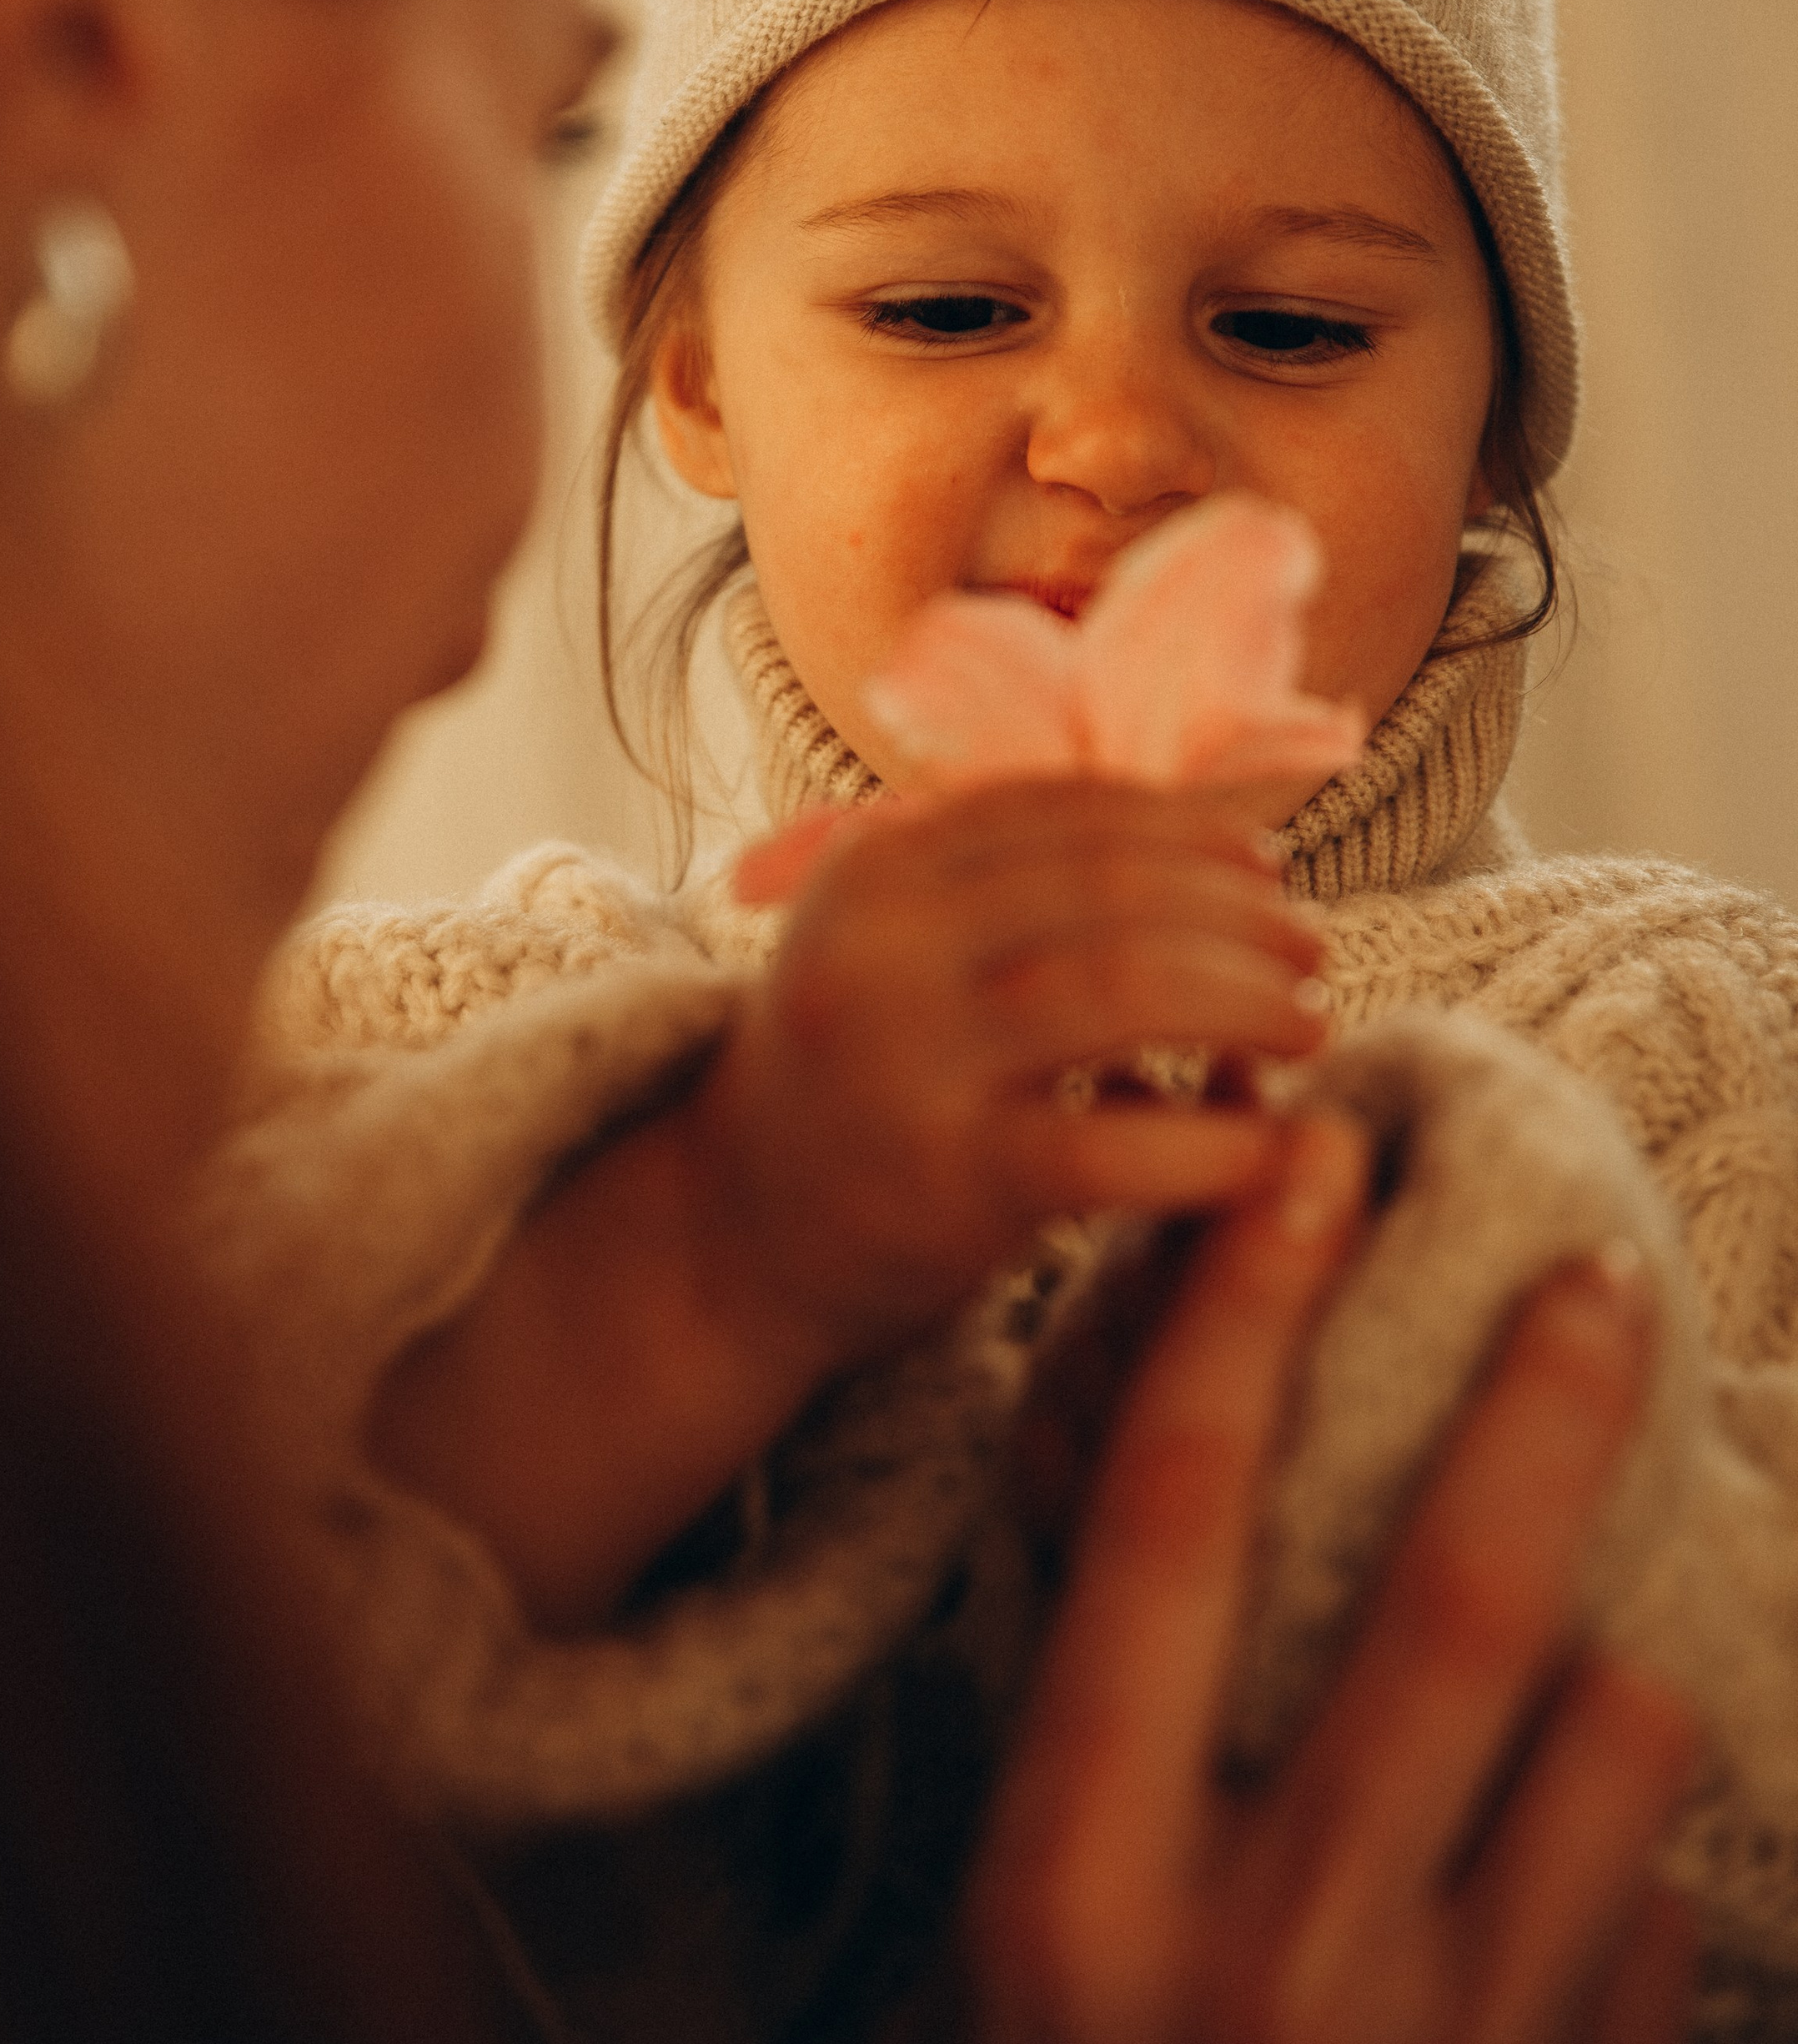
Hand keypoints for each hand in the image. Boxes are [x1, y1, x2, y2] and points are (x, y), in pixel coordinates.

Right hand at [692, 778, 1327, 1366]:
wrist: (732, 1232)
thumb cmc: (856, 1077)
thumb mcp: (891, 944)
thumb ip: (1002, 883)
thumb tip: (1211, 837)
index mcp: (876, 867)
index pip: (1066, 812)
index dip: (1188, 829)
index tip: (1265, 867)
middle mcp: (884, 945)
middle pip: (1111, 887)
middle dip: (1238, 912)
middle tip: (1310, 949)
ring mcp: (913, 1059)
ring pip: (1127, 988)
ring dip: (1247, 999)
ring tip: (1305, 1025)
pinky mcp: (952, 1180)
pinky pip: (1119, 1145)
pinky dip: (1217, 1140)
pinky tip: (1268, 1144)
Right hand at [969, 1118, 1699, 2043]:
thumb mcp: (1011, 1952)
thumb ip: (1092, 1757)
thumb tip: (1163, 1523)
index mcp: (1078, 1876)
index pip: (1166, 1523)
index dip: (1239, 1319)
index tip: (1307, 1164)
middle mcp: (1259, 1945)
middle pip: (1441, 1600)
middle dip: (1535, 1413)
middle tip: (1595, 1277)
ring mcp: (1434, 2041)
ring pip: (1603, 1747)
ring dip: (1610, 1671)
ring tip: (1593, 1647)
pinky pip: (1652, 1917)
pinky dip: (1629, 1858)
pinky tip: (1576, 1877)